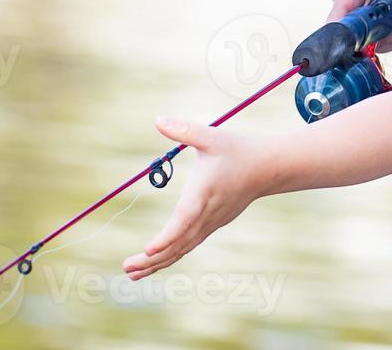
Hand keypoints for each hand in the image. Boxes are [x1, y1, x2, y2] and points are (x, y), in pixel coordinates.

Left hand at [121, 116, 264, 280]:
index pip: (184, 220)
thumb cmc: (237, 150)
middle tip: (125, 267)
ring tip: (131, 272)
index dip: (167, 236)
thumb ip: (184, 130)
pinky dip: (171, 255)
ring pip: (182, 249)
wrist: (266, 168)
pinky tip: (155, 260)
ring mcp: (210, 223)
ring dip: (157, 263)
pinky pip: (189, 245)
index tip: (148, 249)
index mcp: (203, 194)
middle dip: (151, 260)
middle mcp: (206, 214)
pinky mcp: (212, 225)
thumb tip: (157, 119)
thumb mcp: (211, 136)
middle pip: (178, 244)